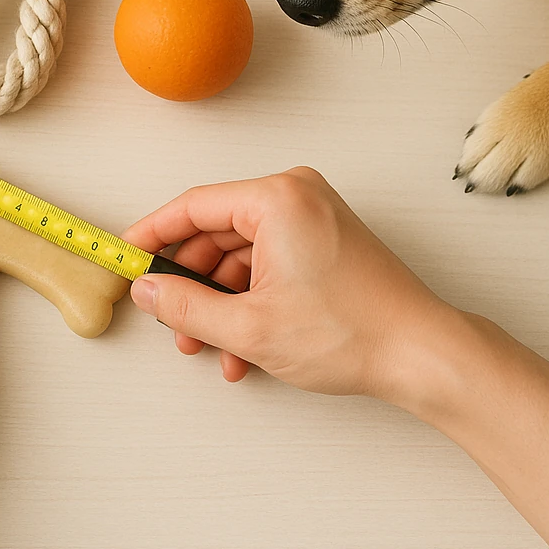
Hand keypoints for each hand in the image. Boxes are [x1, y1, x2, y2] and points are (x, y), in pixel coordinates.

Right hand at [122, 167, 454, 398]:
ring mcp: (313, 216)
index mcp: (276, 198)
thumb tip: (148, 292)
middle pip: (216, 231)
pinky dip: (251, 298)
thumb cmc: (351, 332)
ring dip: (220, 300)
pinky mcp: (324, 239)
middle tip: (170, 317)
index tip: (127, 255)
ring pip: (242, 252)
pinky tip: (242, 347)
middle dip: (191, 282)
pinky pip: (270, 260)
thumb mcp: (249, 327)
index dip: (152, 234)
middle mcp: (295, 195)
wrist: (420, 353)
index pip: (193, 206)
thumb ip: (185, 307)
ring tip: (210, 346)